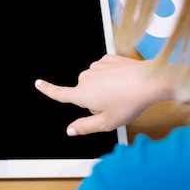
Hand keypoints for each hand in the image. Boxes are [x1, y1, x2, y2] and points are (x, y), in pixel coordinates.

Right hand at [35, 54, 175, 135]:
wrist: (150, 81)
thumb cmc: (130, 103)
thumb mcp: (107, 123)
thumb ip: (85, 127)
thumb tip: (70, 130)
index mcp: (82, 95)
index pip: (59, 93)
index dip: (47, 90)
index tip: (38, 83)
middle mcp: (85, 78)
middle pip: (84, 92)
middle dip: (94, 99)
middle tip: (113, 105)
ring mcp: (96, 67)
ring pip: (94, 81)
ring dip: (103, 88)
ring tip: (121, 92)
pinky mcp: (107, 59)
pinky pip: (103, 70)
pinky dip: (111, 76)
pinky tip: (123, 81)